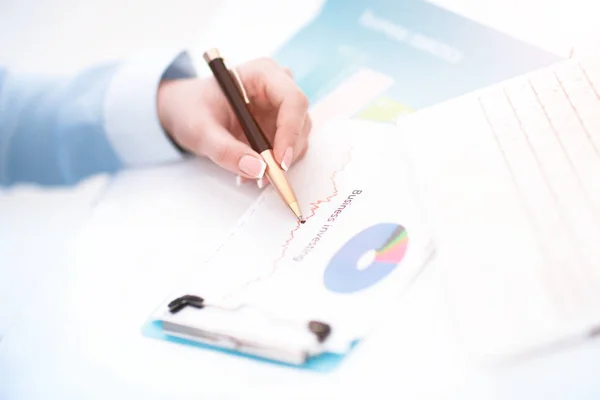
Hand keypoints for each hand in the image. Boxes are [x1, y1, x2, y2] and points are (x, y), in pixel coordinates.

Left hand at [157, 57, 311, 187]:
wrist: (183, 111)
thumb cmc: (190, 109)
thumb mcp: (200, 130)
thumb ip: (226, 150)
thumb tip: (257, 170)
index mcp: (263, 74)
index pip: (293, 100)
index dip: (291, 131)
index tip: (279, 161)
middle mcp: (278, 89)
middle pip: (300, 122)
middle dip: (287, 153)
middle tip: (267, 177)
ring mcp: (280, 110)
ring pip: (297, 140)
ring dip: (280, 163)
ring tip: (251, 177)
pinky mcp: (278, 129)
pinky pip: (286, 151)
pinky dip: (274, 167)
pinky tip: (252, 174)